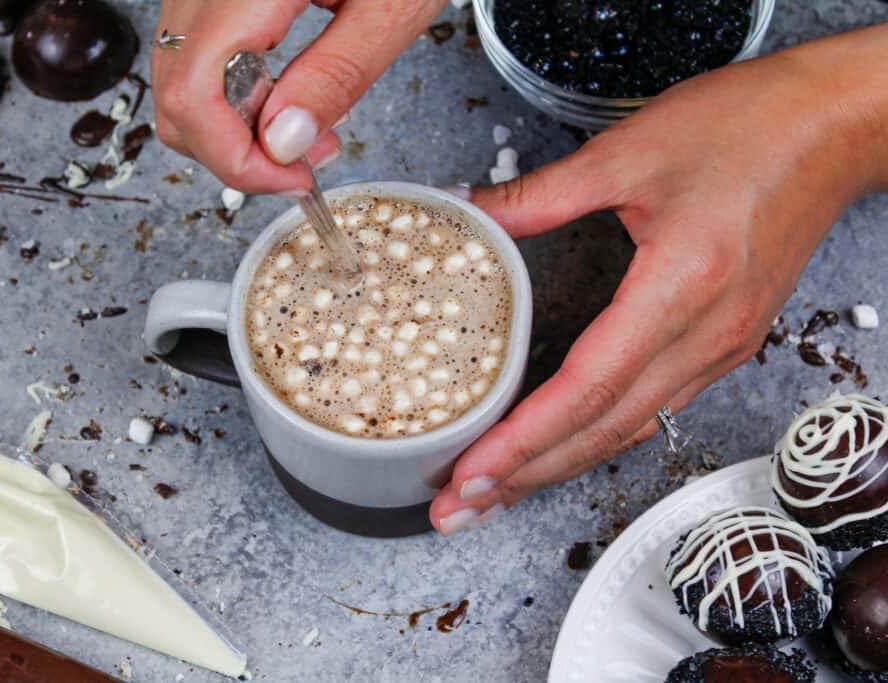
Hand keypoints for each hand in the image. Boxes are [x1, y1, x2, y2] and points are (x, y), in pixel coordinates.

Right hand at [152, 0, 445, 193]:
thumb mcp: (392, 6)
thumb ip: (337, 75)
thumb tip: (282, 144)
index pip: (195, 94)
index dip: (236, 159)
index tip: (293, 180)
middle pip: (174, 96)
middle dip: (235, 153)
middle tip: (304, 162)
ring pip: (179, 82)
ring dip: (234, 130)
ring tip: (306, 130)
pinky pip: (198, 57)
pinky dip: (233, 98)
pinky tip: (286, 97)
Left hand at [431, 26, 887, 535]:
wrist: (837, 128)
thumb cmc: (748, 128)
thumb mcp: (626, 152)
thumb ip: (538, 194)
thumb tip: (467, 210)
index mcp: (680, 287)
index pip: (587, 387)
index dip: (523, 439)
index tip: (468, 472)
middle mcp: (706, 335)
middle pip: (603, 430)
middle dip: (525, 477)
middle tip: (459, 508)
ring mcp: (721, 347)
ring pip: (628, 429)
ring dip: (557, 467)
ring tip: (495, 493)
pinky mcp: (724, 342)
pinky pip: (653, 407)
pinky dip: (596, 437)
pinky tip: (560, 448)